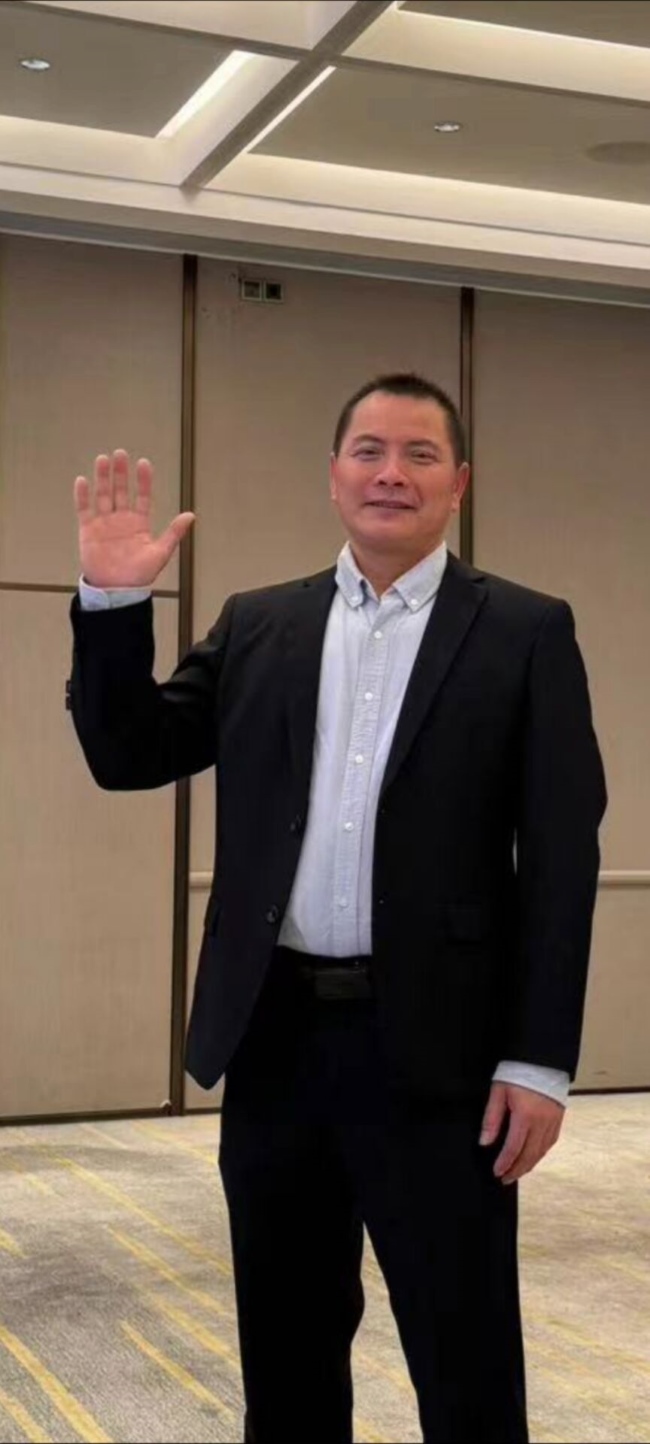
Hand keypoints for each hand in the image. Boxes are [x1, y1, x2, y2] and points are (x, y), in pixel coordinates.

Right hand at [74, 450, 194, 587]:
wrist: (117, 591)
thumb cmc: (139, 575)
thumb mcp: (160, 553)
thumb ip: (173, 533)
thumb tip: (190, 515)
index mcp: (139, 523)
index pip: (142, 496)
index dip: (143, 480)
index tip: (143, 463)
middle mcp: (121, 519)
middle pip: (120, 490)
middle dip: (120, 473)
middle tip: (120, 453)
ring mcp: (104, 523)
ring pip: (103, 495)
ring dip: (103, 478)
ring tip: (103, 459)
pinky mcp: (88, 530)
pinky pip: (84, 510)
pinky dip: (83, 496)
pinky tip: (83, 481)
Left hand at [480, 1082, 564, 1184]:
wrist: (541, 1057)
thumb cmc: (517, 1072)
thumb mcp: (498, 1092)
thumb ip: (492, 1119)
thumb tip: (485, 1142)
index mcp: (525, 1115)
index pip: (514, 1148)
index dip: (505, 1163)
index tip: (497, 1172)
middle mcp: (542, 1122)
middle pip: (529, 1155)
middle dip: (517, 1170)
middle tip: (505, 1179)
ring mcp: (553, 1121)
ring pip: (541, 1151)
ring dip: (529, 1165)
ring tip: (517, 1172)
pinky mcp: (558, 1118)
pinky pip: (550, 1142)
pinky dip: (540, 1153)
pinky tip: (532, 1157)